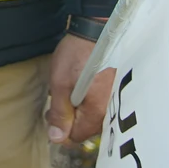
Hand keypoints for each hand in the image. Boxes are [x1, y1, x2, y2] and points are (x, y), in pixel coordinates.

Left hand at [45, 31, 112, 145]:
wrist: (97, 29)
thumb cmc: (78, 54)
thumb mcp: (60, 83)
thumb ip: (59, 112)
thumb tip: (56, 138)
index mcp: (97, 111)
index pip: (77, 136)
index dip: (60, 126)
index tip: (51, 111)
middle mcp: (111, 110)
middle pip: (86, 127)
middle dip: (69, 116)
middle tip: (59, 97)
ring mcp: (116, 100)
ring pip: (92, 116)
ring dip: (78, 107)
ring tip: (70, 88)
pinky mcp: (117, 90)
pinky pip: (100, 104)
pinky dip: (88, 99)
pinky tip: (81, 84)